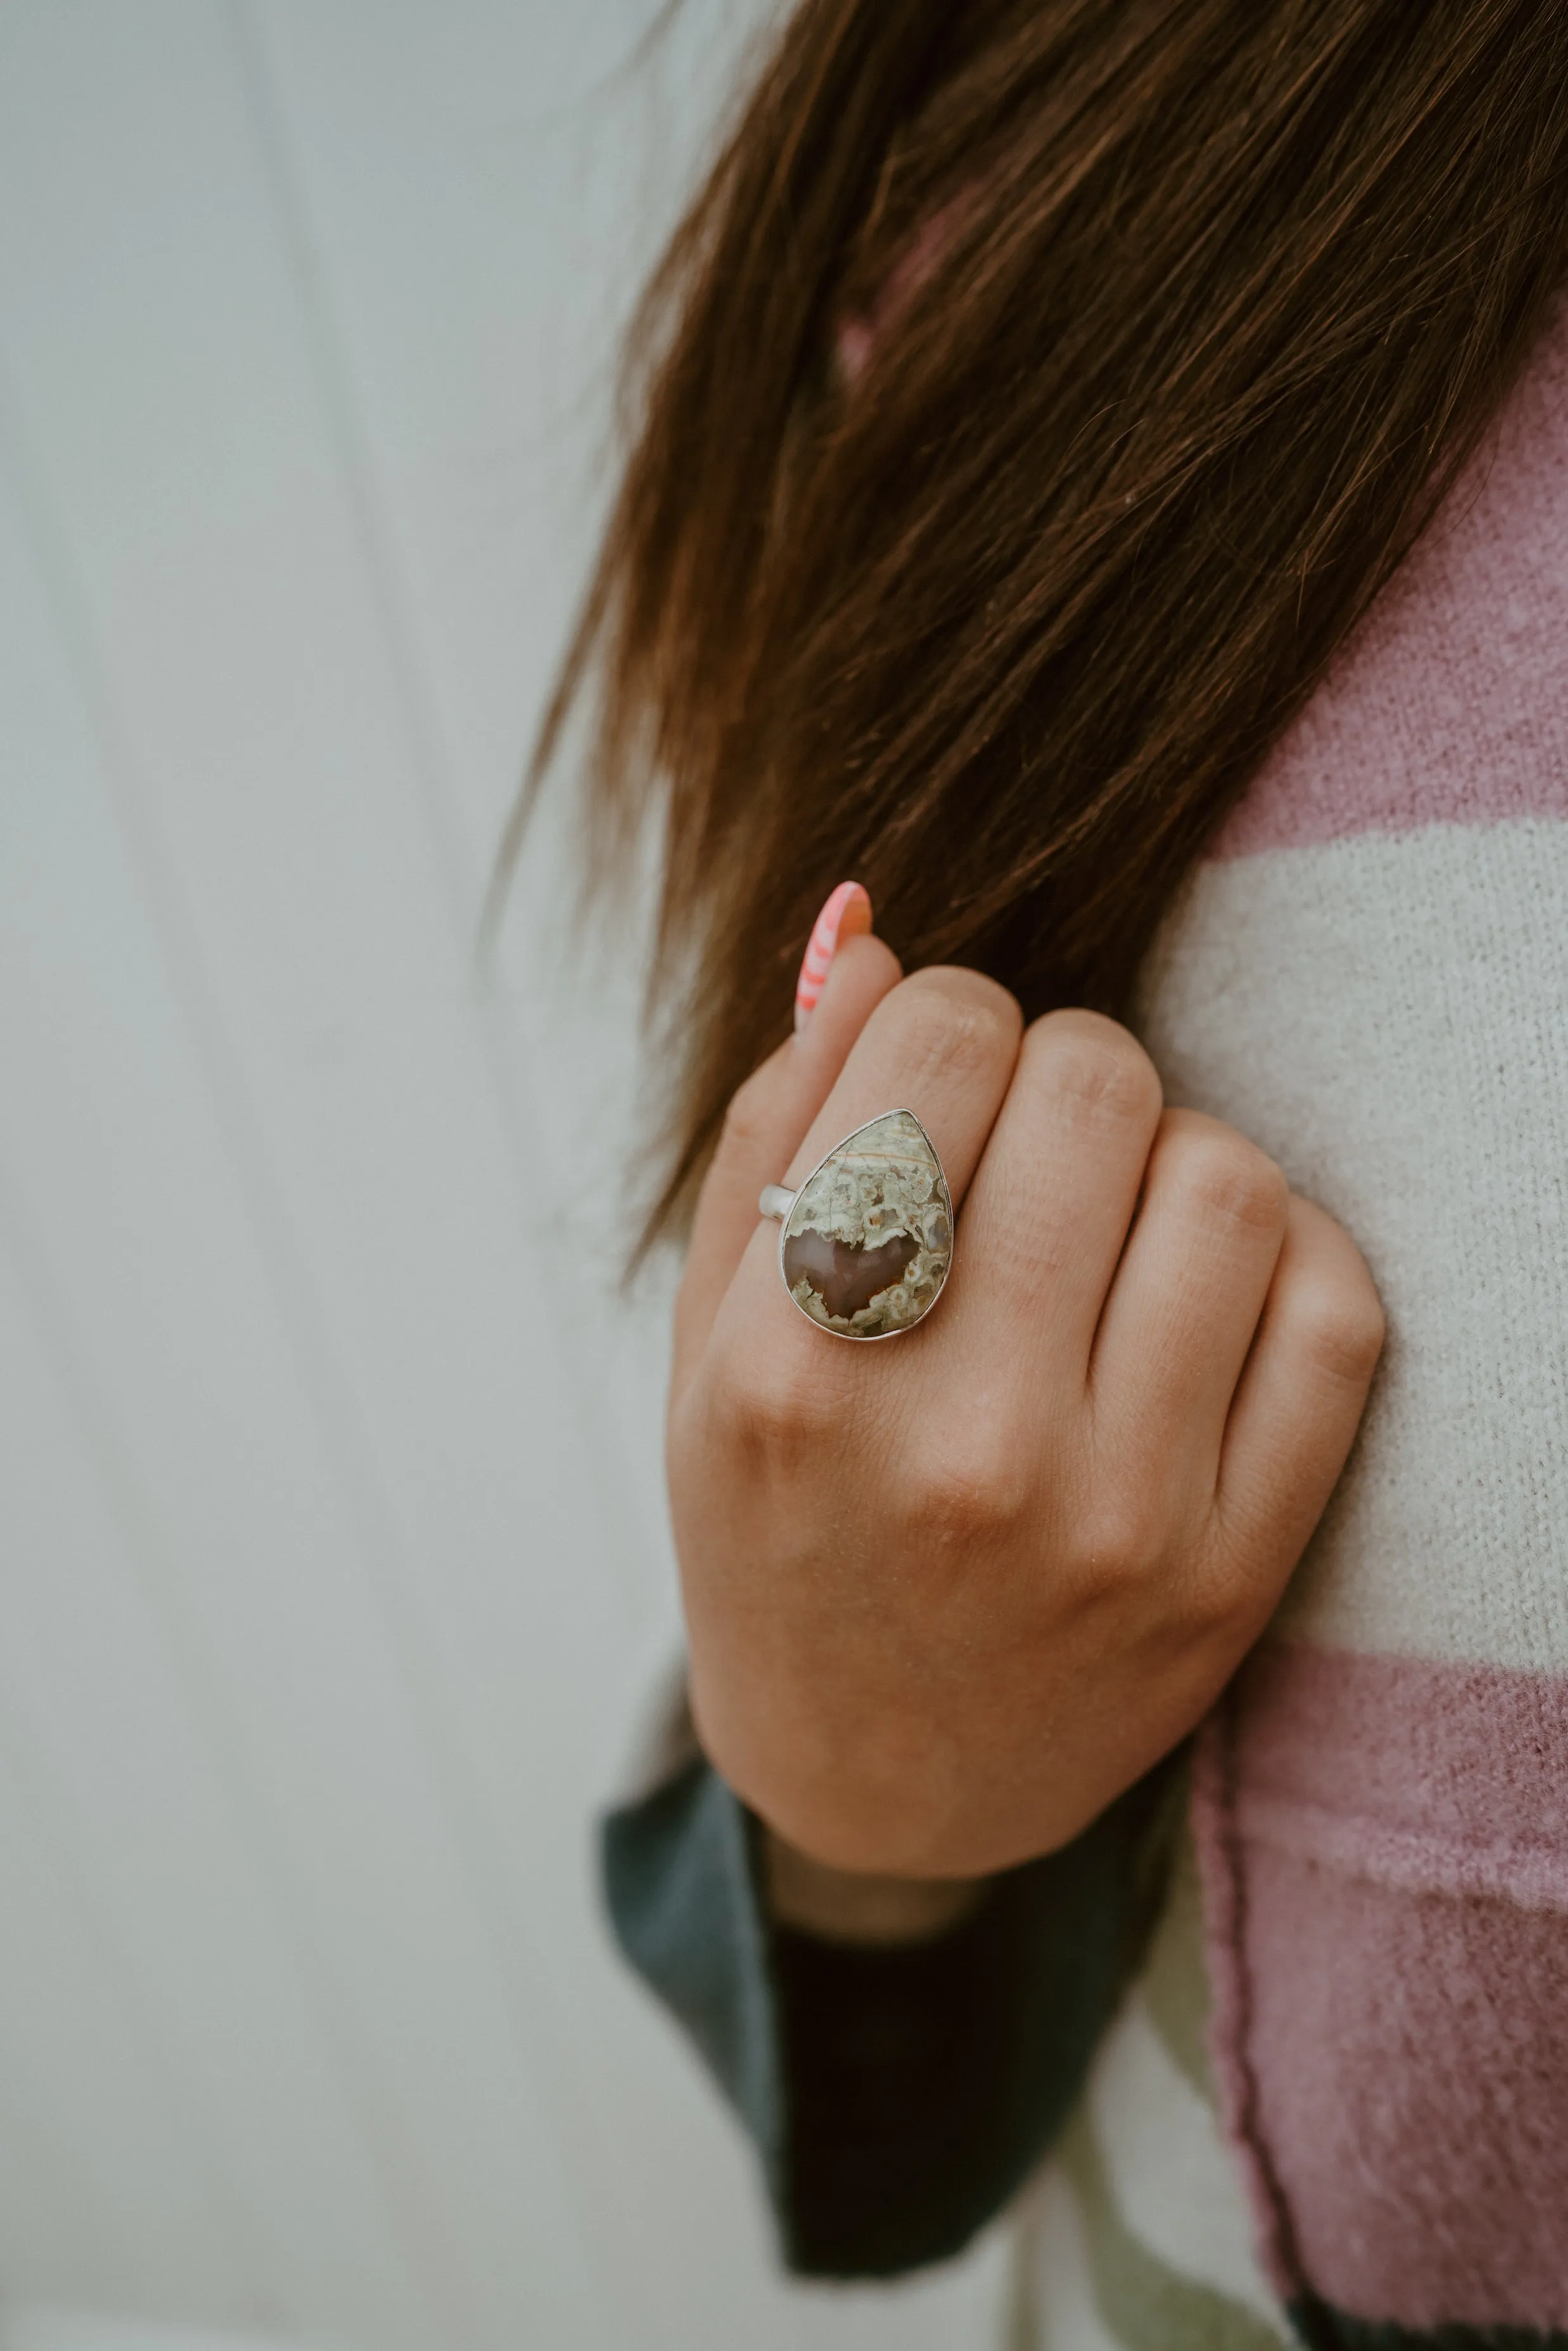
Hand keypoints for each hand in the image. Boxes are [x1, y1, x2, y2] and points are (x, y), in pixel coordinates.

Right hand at [667, 936, 1383, 1880]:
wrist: (873, 1777)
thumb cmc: (779, 1525)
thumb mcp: (710, 1341)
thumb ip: (775, 1130)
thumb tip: (873, 938)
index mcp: (792, 1366)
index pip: (940, 1039)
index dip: (949, 1016)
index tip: (942, 1076)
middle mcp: (952, 1444)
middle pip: (1095, 1081)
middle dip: (1064, 1070)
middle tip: (1030, 1144)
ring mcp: (1109, 1517)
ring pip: (1227, 1178)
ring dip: (1173, 1155)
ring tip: (1112, 1222)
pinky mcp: (1229, 1573)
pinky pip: (1334, 1312)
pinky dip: (1283, 1253)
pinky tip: (1201, 1289)